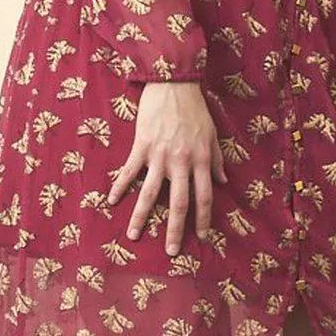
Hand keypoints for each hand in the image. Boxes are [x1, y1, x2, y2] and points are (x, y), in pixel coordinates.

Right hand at [107, 80, 225, 256]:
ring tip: (134, 236)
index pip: (204, 197)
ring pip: (149, 194)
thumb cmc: (195, 110)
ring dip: (141, 217)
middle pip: (178, 203)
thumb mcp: (212, 135)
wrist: (173, 84)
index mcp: (200, 161)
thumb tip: (223, 181)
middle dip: (176, 229)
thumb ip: (217, 160)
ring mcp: (158, 156)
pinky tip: (112, 202)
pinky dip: (119, 187)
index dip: (203, 218)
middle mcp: (180, 162)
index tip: (202, 236)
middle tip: (172, 251)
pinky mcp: (140, 147)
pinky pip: (129, 172)